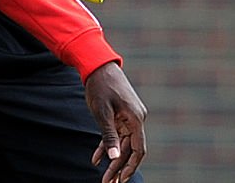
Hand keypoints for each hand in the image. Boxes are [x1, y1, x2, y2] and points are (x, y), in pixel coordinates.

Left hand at [85, 62, 146, 182]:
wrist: (98, 64)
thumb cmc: (100, 86)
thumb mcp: (102, 113)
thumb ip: (109, 136)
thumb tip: (114, 158)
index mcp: (136, 119)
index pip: (138, 150)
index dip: (130, 167)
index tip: (121, 180)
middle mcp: (137, 119)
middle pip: (130, 149)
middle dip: (119, 167)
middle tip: (108, 182)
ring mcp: (129, 117)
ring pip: (123, 143)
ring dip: (113, 159)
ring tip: (103, 176)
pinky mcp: (122, 114)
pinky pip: (116, 134)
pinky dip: (107, 145)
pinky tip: (96, 158)